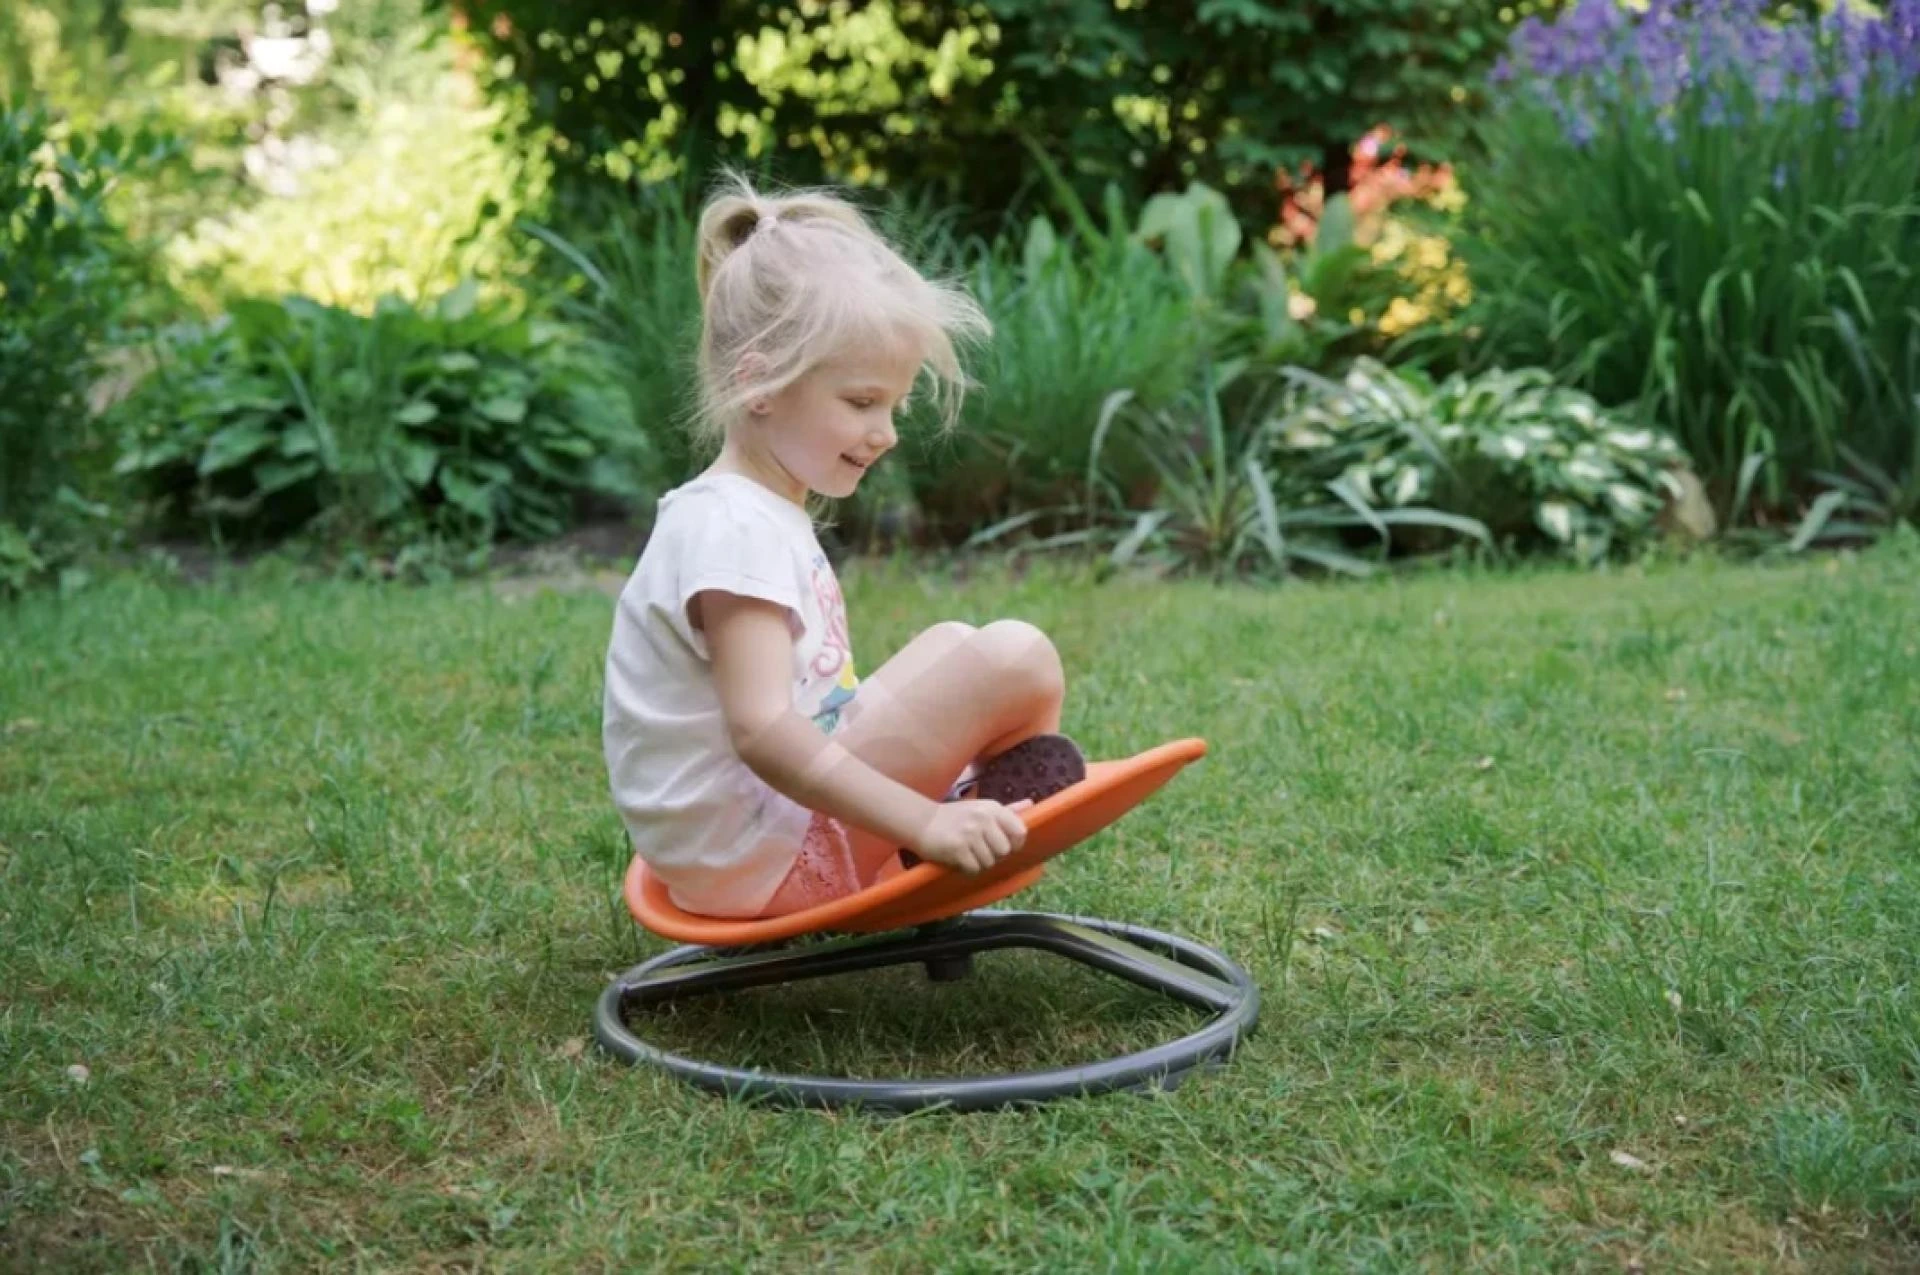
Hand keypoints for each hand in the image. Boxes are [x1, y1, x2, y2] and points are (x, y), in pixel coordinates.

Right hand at [908, 798, 1033, 874]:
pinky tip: (959, 859)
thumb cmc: (955, 817)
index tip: (1003, 846)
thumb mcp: (981, 808)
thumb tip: (1030, 804)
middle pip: (1004, 851)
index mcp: (992, 808)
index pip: (1020, 832)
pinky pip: (974, 869)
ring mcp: (970, 833)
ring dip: (979, 863)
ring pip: (989, 862)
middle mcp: (983, 818)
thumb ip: (1007, 810)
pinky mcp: (957, 848)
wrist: (921, 822)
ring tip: (967, 853)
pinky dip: (967, 869)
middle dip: (994, 855)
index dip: (1014, 844)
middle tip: (979, 850)